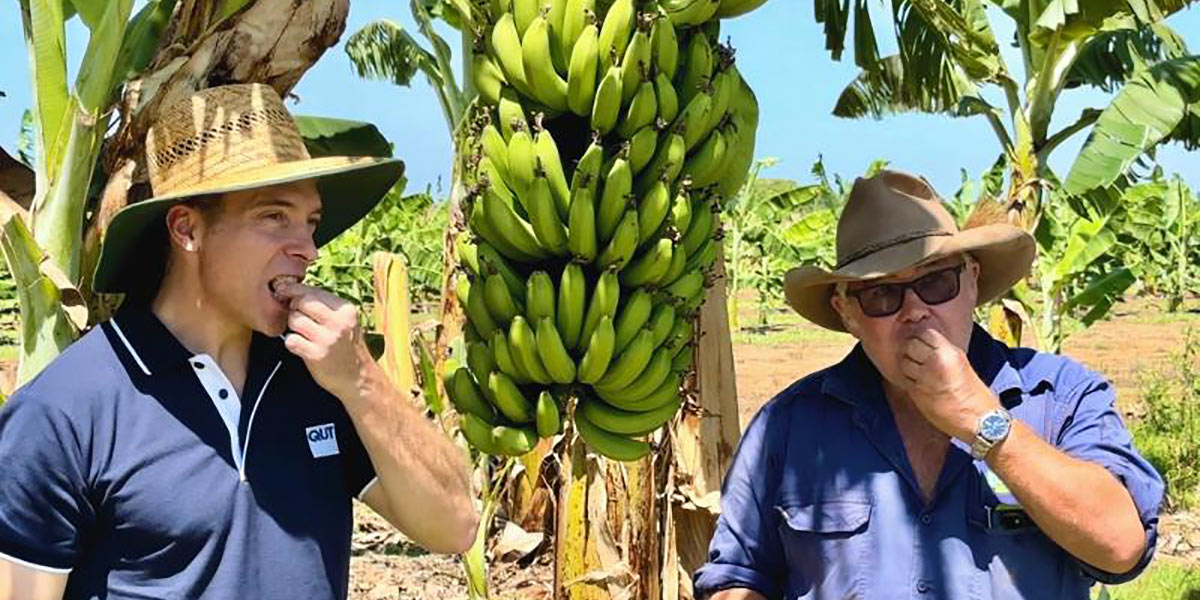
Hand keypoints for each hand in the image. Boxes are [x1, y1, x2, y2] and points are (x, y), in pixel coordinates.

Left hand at [276, 281, 370, 400]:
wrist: (358, 377)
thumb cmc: (348, 346)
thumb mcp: (346, 321)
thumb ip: (325, 305)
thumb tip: (294, 289)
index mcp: (346, 310)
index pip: (313, 291)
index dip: (295, 290)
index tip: (285, 292)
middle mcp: (338, 322)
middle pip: (301, 302)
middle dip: (294, 308)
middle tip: (298, 317)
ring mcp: (327, 339)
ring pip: (294, 320)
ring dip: (293, 326)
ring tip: (304, 334)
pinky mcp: (316, 355)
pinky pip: (291, 340)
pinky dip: (292, 342)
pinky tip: (302, 346)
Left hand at [898, 328, 999, 441]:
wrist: (979, 421)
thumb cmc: (976, 395)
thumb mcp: (962, 364)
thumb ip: (944, 353)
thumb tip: (928, 347)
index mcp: (950, 353)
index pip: (925, 333)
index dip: (922, 338)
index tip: (924, 344)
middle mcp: (935, 362)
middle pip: (910, 345)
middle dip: (911, 350)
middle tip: (917, 358)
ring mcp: (924, 378)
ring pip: (903, 362)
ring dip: (907, 366)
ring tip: (917, 372)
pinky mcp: (917, 394)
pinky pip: (904, 380)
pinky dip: (908, 380)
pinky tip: (918, 384)